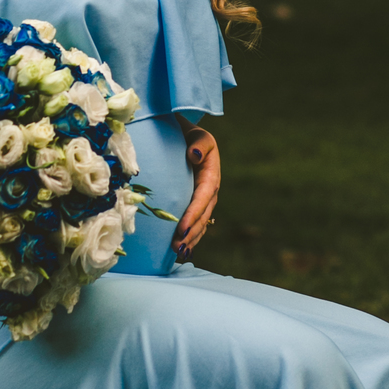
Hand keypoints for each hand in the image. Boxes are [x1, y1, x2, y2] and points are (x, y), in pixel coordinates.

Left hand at [172, 125, 219, 261]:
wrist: (191, 140)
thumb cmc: (193, 137)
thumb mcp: (200, 136)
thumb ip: (199, 145)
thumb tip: (194, 156)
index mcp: (211, 177)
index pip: (202, 199)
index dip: (193, 215)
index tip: (182, 228)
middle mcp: (210, 192)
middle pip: (202, 217)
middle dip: (191, 233)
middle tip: (176, 246)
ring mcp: (205, 201)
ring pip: (201, 224)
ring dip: (190, 239)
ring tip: (177, 252)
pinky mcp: (197, 206)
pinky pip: (196, 224)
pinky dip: (190, 237)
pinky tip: (180, 249)